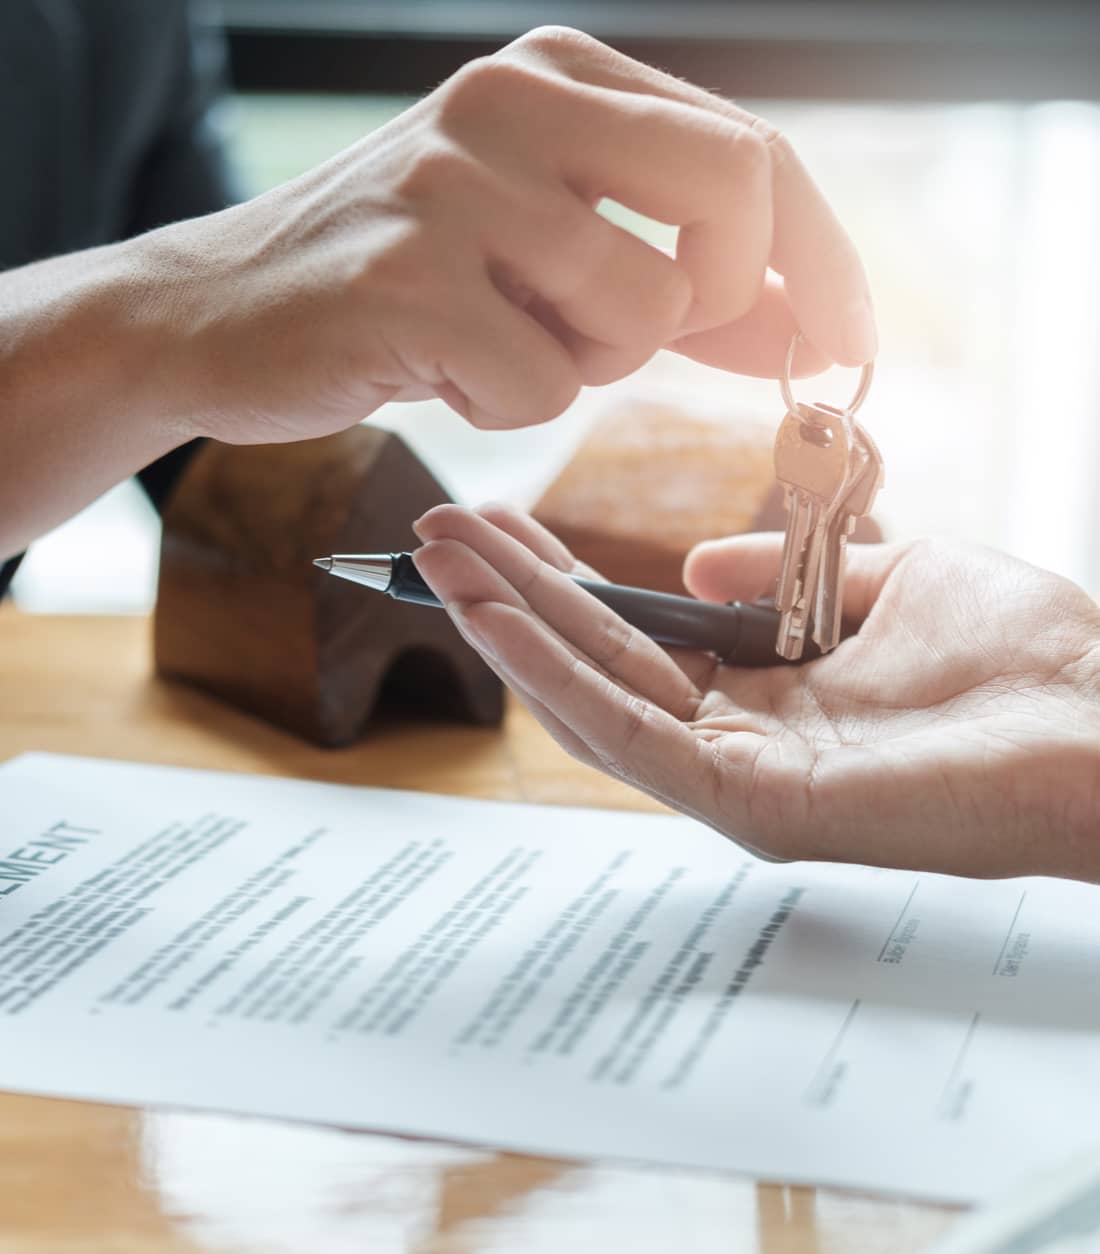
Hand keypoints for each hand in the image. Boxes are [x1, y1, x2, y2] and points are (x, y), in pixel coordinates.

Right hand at [153, 25, 873, 440]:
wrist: (218, 313)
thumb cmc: (400, 285)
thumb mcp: (546, 252)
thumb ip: (676, 274)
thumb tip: (805, 327)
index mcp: (560, 75)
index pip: (754, 150)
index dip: (821, 258)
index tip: (851, 345)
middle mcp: (512, 99)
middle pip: (733, 189)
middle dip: (721, 298)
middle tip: (639, 340)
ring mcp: (454, 181)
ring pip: (640, 308)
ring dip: (587, 364)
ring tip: (498, 343)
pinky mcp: (405, 278)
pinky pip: (542, 387)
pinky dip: (506, 405)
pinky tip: (436, 368)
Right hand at [411, 503, 1099, 882]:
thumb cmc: (1023, 655)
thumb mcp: (893, 578)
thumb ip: (785, 573)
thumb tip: (695, 566)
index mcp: (767, 694)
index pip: (634, 637)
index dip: (560, 580)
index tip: (498, 525)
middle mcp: (738, 741)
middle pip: (597, 664)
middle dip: (510, 596)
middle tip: (432, 533)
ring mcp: (737, 781)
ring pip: (594, 702)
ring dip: (511, 630)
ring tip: (439, 566)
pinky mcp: (750, 807)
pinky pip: (631, 736)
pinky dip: (554, 676)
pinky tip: (495, 619)